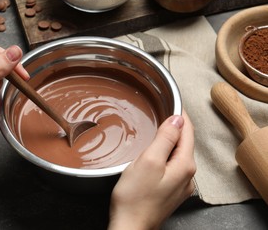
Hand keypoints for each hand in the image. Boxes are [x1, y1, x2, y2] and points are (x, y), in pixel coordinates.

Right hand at [108, 112, 195, 229]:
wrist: (130, 227)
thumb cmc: (135, 197)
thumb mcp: (149, 160)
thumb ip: (165, 138)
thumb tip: (177, 119)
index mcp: (184, 165)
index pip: (187, 131)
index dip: (180, 114)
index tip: (173, 101)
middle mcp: (187, 175)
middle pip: (184, 142)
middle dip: (176, 126)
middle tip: (163, 110)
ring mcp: (179, 185)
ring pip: (178, 154)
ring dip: (170, 140)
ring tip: (159, 128)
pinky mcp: (170, 191)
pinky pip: (172, 165)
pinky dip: (166, 153)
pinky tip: (155, 152)